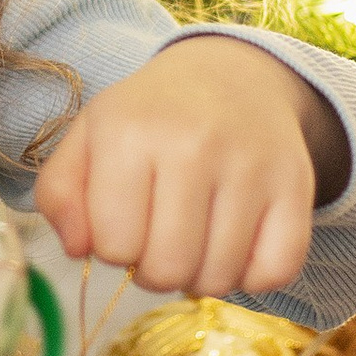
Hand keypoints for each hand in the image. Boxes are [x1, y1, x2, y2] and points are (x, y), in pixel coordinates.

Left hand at [33, 37, 347, 303]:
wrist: (231, 76)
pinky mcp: (296, 184)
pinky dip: (252, 278)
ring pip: (218, 278)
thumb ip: (60, 194)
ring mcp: (250, 165)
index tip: (125, 224)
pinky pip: (275, 272)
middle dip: (155, 271)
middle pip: (167, 269)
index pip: (114, 246)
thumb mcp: (89, 138)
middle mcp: (193, 145)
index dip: (114, 249)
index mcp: (130, 132)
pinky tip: (236, 248)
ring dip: (200, 277)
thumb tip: (78, 250)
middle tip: (159, 240)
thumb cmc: (149, 117)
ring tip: (194, 241)